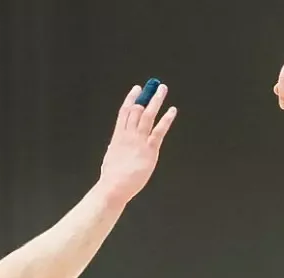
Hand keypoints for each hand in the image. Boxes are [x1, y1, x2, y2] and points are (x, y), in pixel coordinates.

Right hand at [98, 82, 178, 199]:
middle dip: (145, 96)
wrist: (114, 186)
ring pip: (148, 115)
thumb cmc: (112, 176)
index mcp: (118, 136)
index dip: (131, 99)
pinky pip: (159, 131)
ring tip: (162, 89)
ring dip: (156, 101)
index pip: (124, 112)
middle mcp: (128, 134)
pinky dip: (166, 119)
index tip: (136, 90)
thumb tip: (114, 146)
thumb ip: (115, 148)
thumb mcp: (111, 157)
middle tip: (153, 85)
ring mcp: (139, 141)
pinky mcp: (149, 150)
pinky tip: (172, 111)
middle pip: (137, 109)